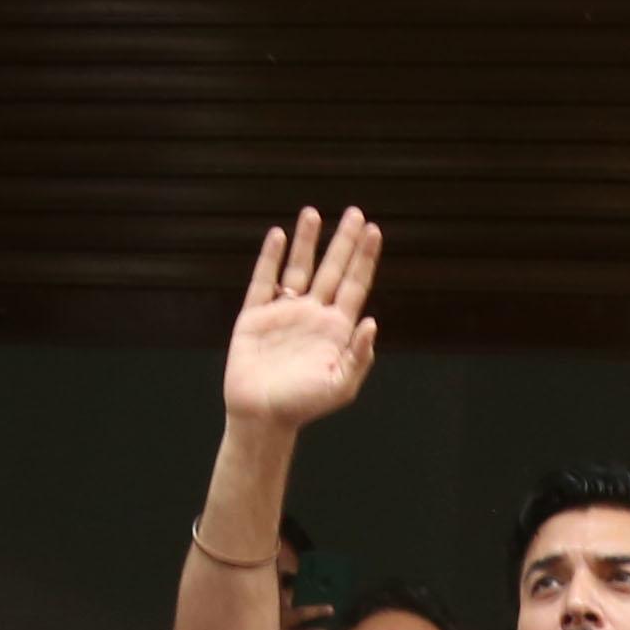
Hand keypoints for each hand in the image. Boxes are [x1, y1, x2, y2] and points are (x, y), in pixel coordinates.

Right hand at [223, 208, 385, 433]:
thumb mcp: (340, 385)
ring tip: (313, 213)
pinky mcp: (255, 316)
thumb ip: (359, 356)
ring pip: (298, 268)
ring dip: (307, 241)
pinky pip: (263, 281)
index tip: (374, 231)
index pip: (354, 285)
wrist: (262, 417)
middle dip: (344, 242)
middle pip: (332, 269)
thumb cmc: (304, 406)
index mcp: (336, 329)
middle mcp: (313, 315)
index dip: (364, 259)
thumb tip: (372, 322)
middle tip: (355, 212)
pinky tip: (278, 236)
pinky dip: (270, 258)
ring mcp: (284, 313)